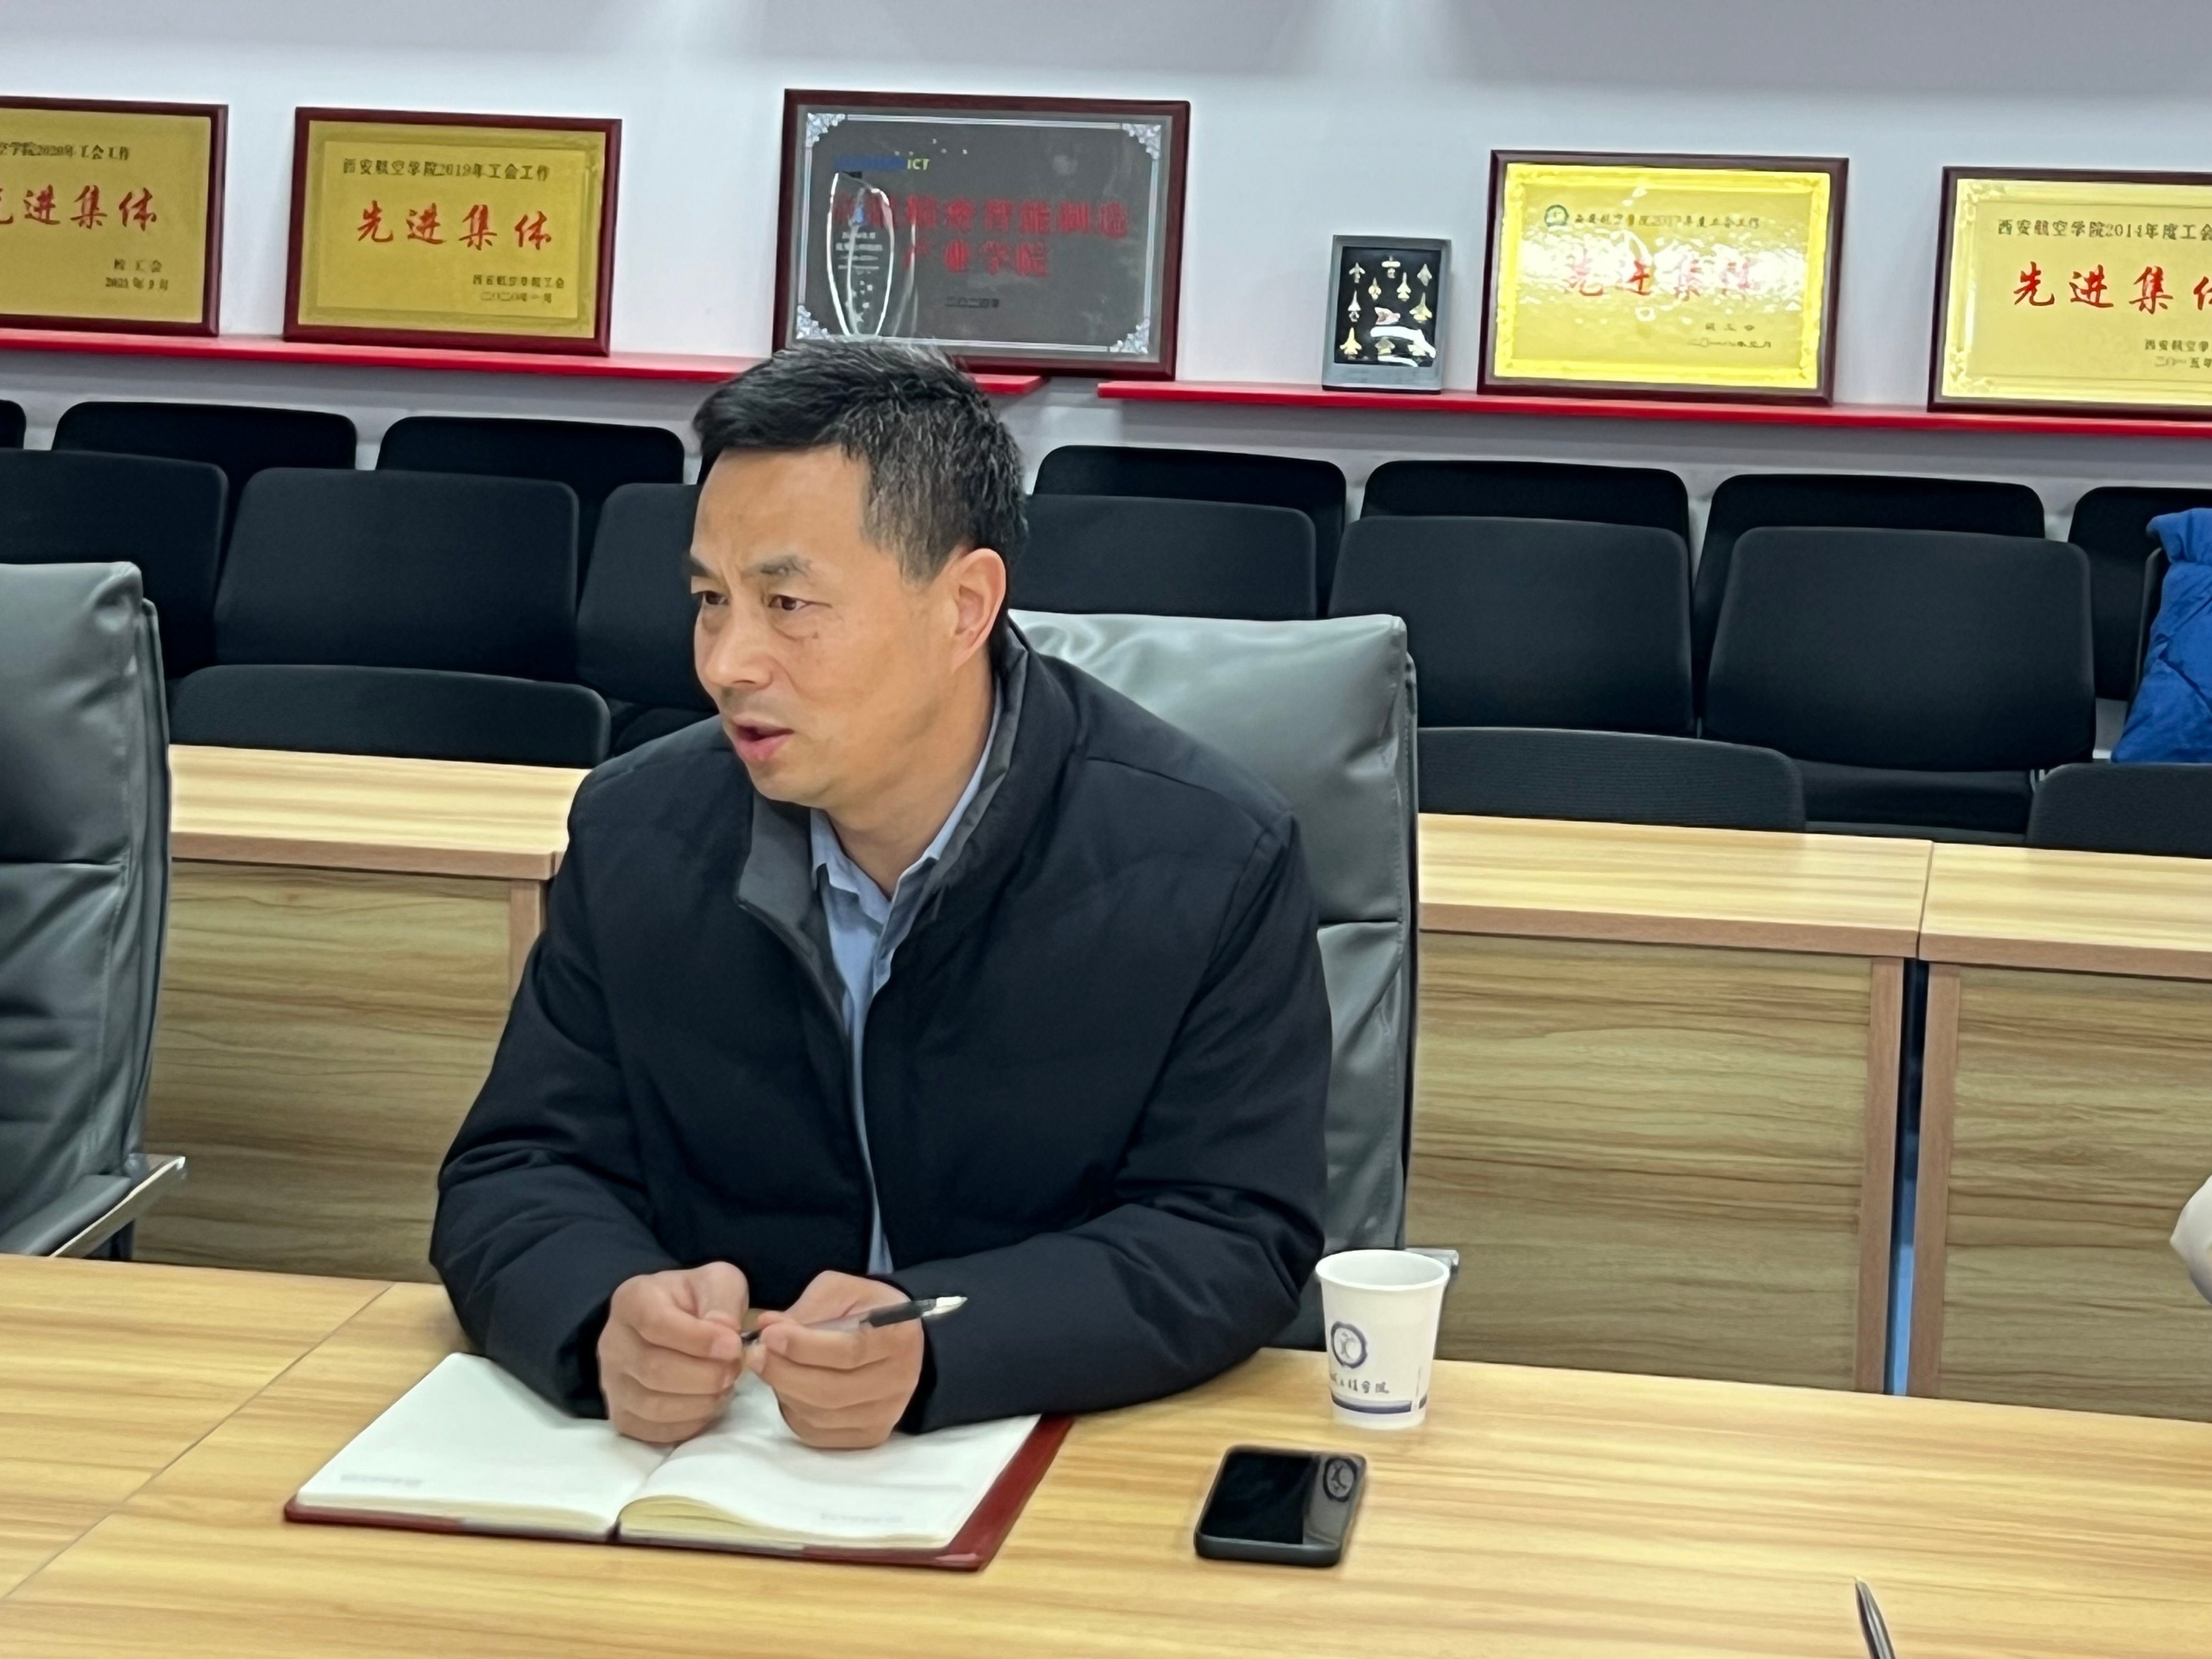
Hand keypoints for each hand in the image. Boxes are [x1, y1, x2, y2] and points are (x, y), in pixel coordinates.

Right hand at [597, 1263, 747, 1444]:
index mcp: (633, 1301)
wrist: (673, 1323)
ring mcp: (612, 1383)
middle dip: (706, 1375)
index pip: (657, 1324)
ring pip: (654, 1406)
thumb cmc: (697, 1301)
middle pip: (654, 1370)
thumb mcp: (718, 1281)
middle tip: (736, 1369)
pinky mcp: (622, 1416)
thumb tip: (725, 1334)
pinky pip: (654, 1431)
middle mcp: (613, 1343)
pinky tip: (709, 1403)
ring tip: (726, 1386)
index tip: (734, 1345)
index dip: (699, 1339)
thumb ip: (723, 1301)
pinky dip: (690, 1423)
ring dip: (701, 1401)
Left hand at [745, 1272, 924, 1449]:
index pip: (848, 1351)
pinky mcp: (866, 1436)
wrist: (895, 1341)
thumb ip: (806, 1310)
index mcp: (898, 1338)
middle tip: (756, 1353)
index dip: (803, 1347)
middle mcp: (898, 1383)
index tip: (769, 1335)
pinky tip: (787, 1387)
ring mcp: (883, 1415)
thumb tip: (766, 1327)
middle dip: (783, 1372)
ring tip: (767, 1366)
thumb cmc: (864, 1310)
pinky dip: (793, 1411)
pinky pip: (817, 1432)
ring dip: (784, 1391)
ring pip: (819, 1415)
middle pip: (831, 1391)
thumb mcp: (840, 1292)